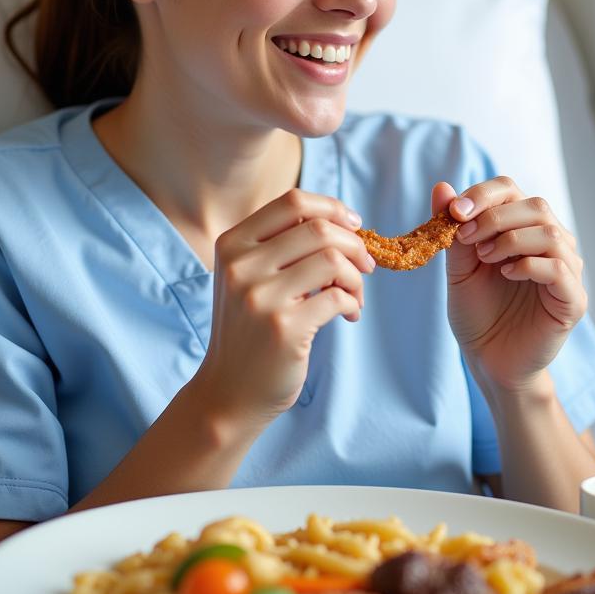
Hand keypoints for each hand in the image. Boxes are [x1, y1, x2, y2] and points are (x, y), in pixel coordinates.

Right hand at [197, 188, 375, 425]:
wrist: (229, 392)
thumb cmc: (249, 329)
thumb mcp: (248, 277)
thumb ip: (281, 245)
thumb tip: (344, 221)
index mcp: (232, 244)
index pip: (293, 201)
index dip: (333, 208)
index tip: (354, 226)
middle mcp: (241, 266)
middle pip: (319, 228)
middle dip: (354, 245)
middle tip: (365, 266)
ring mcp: (260, 297)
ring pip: (333, 260)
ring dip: (356, 277)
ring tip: (355, 296)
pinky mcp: (283, 328)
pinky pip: (338, 298)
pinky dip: (354, 304)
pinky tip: (349, 316)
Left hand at [432, 178, 586, 393]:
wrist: (489, 360)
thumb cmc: (477, 312)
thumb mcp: (458, 267)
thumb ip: (454, 230)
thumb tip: (441, 187)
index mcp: (523, 229)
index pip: (511, 190)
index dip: (483, 194)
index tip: (455, 212)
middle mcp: (551, 243)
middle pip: (535, 206)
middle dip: (495, 216)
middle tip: (465, 237)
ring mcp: (567, 270)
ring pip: (550, 233)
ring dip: (511, 239)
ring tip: (484, 258)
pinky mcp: (572, 300)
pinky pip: (560, 269)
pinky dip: (529, 265)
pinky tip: (506, 275)